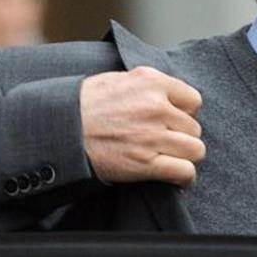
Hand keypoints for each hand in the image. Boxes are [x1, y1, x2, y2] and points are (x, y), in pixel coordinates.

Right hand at [79, 66, 205, 186]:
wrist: (60, 129)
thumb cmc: (84, 104)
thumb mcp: (119, 80)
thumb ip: (149, 85)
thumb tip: (170, 96)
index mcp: (152, 83)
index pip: (194, 100)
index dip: (185, 113)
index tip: (175, 120)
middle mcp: (156, 107)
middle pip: (194, 128)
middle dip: (182, 136)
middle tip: (166, 141)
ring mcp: (152, 136)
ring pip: (195, 150)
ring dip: (185, 156)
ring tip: (172, 158)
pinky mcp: (145, 163)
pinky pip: (184, 171)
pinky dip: (184, 177)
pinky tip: (176, 176)